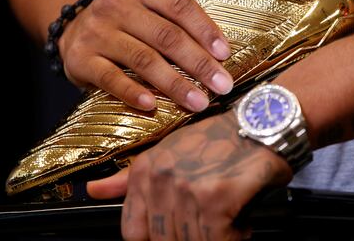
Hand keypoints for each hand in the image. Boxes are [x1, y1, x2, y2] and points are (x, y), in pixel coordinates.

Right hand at [59, 0, 232, 110]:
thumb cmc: (126, 7)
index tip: (226, 53)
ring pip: (142, 60)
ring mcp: (97, 32)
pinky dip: (131, 93)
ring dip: (173, 84)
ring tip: (199, 103)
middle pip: (165, 36)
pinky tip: (152, 106)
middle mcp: (115, 4)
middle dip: (198, 64)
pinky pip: (109, 78)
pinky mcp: (81, 58)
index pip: (179, 5)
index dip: (204, 29)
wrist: (74, 24)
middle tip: (223, 86)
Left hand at [87, 111, 292, 240]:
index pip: (135, 232)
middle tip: (211, 221)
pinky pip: (221, 240)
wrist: (260, 125)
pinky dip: (235, 236)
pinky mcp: (216, 199)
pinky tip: (240, 219)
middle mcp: (161, 180)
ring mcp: (188, 190)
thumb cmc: (217, 140)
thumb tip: (93, 189)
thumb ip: (128, 179)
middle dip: (191, 237)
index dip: (156, 238)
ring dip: (216, 236)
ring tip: (227, 216)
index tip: (176, 233)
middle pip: (165, 240)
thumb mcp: (166, 152)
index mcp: (145, 172)